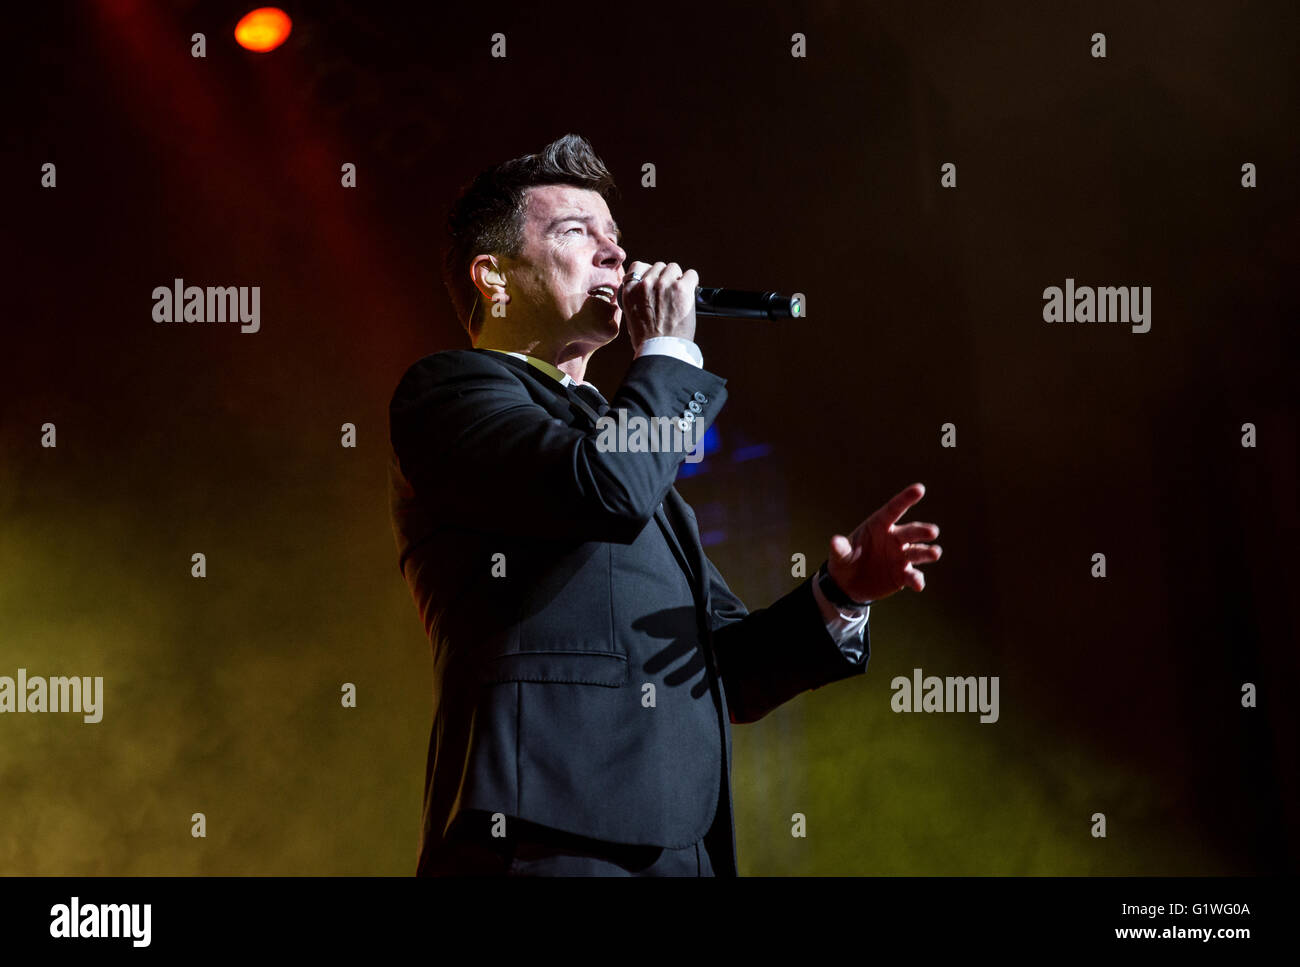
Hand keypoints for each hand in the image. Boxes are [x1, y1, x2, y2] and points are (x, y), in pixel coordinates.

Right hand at [621, 260, 697, 351]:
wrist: (660, 350)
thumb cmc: (647, 340)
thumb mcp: (631, 317)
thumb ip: (637, 301)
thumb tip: (647, 296)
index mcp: (630, 291)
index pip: (638, 267)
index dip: (649, 273)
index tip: (655, 281)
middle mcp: (645, 283)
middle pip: (659, 267)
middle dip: (665, 277)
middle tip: (669, 294)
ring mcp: (663, 284)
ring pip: (674, 268)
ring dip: (678, 279)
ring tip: (679, 295)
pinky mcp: (681, 288)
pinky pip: (691, 274)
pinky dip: (692, 282)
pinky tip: (690, 294)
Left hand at [827, 483, 940, 601]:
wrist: (848, 585)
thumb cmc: (845, 561)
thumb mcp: (839, 555)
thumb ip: (840, 548)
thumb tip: (835, 541)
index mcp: (880, 525)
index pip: (894, 509)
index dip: (906, 499)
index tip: (920, 489)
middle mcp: (894, 539)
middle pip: (911, 532)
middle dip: (922, 531)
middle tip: (932, 531)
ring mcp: (901, 557)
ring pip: (918, 552)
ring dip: (927, 552)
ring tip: (935, 553)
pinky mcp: (903, 575)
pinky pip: (913, 576)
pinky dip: (917, 580)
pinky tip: (918, 585)